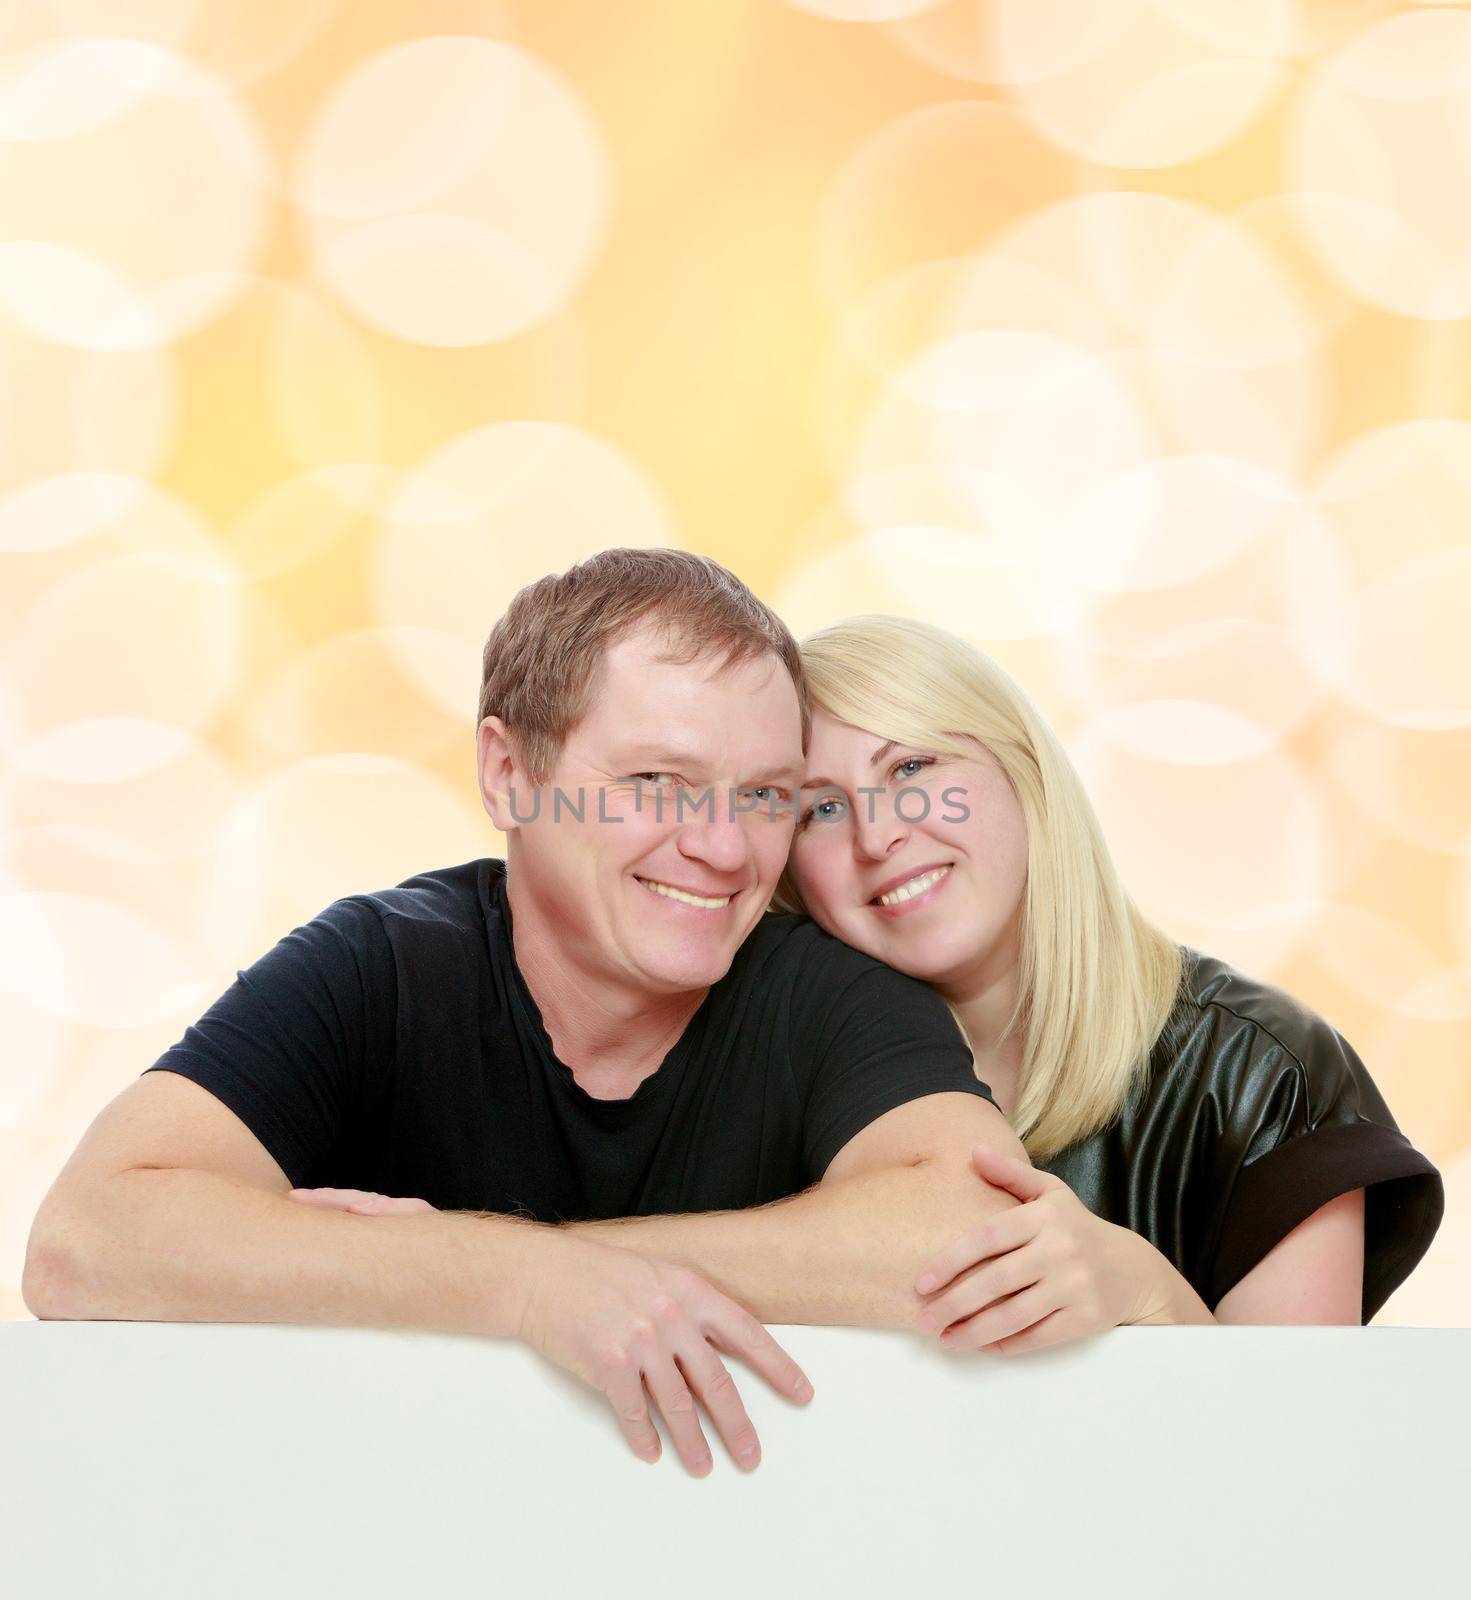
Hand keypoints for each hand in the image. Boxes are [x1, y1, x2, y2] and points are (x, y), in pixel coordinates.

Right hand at [288, 1187, 814, 1473]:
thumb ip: (693, 1306)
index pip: (747, 1333)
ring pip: (676, 1404)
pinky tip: (651, 1451)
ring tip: (704, 1466)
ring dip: (692, 1442)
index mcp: (689, 1289)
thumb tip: (728, 1346)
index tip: (802, 1393)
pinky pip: (633, 1411)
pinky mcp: (607, 1362)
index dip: (778, 1366)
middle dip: (737, 1424)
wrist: (540, 1274)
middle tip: (752, 1455)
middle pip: (716, 1381)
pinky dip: (644, 1436)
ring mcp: (639, 1339)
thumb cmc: (600, 1273)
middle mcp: (670, 1314)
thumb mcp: (657, 1275)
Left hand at [912, 1146, 1166, 1354]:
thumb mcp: (1050, 1193)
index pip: (986, 1238)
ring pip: (1014, 1314)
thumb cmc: (1077, 1227)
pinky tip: (982, 1346)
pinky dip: (1008, 1344)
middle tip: (923, 1319)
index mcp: (1044, 1216)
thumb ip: (1011, 1174)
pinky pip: (1039, 1336)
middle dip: (953, 1304)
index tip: (922, 1282)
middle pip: (995, 1280)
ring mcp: (1076, 1285)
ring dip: (974, 1331)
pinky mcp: (1088, 1317)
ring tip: (944, 1340)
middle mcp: (1060, 1249)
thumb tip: (975, 1151)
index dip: (950, 1261)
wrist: (1133, 1269)